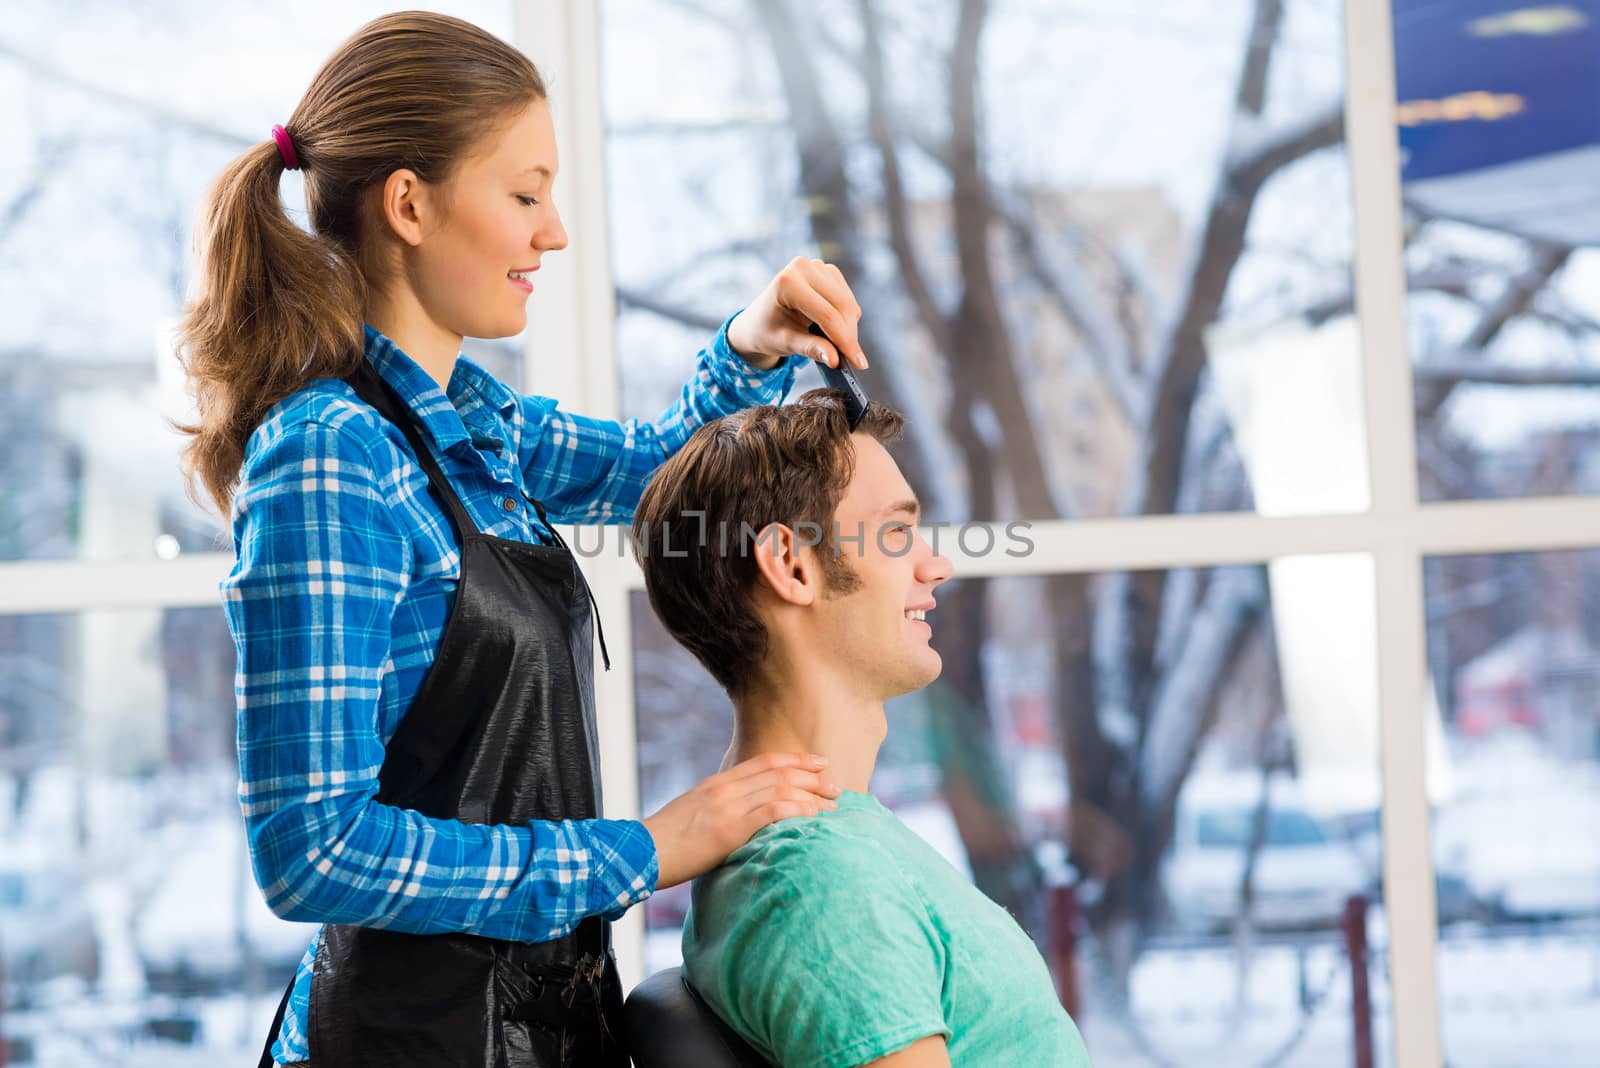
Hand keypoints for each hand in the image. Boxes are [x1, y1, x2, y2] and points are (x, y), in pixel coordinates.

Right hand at [642, 752, 842, 888]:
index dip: (796, 760)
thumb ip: (719, 810)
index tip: (820, 762)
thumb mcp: (694, 815)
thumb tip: (743, 818)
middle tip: (837, 785)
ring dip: (812, 796)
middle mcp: (726, 788)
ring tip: (833, 806)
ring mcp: (727, 806)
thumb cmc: (665, 841)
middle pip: (779, 773)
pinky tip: (813, 817)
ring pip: (780, 790)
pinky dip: (796, 811)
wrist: (639, 852)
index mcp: (718, 783)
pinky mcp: (728, 829)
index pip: (765, 762)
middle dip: (813, 776)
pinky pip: (770, 813)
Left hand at [726, 257, 867, 371]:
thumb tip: (835, 359)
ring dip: (849, 328)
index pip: (826, 314)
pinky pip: (847, 298)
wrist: (758, 320)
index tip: (858, 364)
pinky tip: (836, 332)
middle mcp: (803, 267)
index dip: (844, 340)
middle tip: (854, 361)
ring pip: (848, 303)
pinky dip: (847, 318)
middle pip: (842, 306)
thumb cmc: (767, 331)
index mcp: (788, 282)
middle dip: (850, 336)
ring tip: (839, 348)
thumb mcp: (785, 343)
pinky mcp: (827, 271)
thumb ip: (810, 349)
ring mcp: (817, 266)